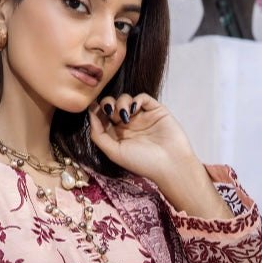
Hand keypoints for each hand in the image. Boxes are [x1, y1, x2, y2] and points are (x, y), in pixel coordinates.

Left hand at [89, 94, 232, 219]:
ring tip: (125, 117)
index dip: (96, 111)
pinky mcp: (155, 111)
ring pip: (125, 99)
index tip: (93, 108)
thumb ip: (99, 135)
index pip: (102, 117)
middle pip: (111, 105)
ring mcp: (142, 117)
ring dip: (121, 103)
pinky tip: (134, 109)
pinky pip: (142, 97)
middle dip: (107, 104)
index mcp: (117, 135)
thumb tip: (90, 115)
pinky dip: (136, 100)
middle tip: (110, 113)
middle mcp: (128, 125)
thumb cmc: (143, 163)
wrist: (170, 164)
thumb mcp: (114, 152)